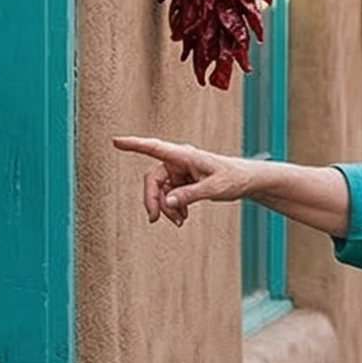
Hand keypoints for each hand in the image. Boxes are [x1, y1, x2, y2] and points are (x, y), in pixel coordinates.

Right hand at [111, 135, 258, 226]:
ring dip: (165, 207)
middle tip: (155, 219)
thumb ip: (190, 195)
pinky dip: (173, 207)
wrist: (245, 181)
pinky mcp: (182, 181)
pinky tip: (182, 216)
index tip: (116, 141)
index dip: (134, 145)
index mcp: (185, 155)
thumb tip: (169, 202)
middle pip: (153, 179)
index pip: (155, 148)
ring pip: (160, 190)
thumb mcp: (213, 189)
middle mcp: (178, 161)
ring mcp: (179, 171)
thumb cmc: (233, 178)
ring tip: (179, 221)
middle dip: (154, 200)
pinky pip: (168, 195)